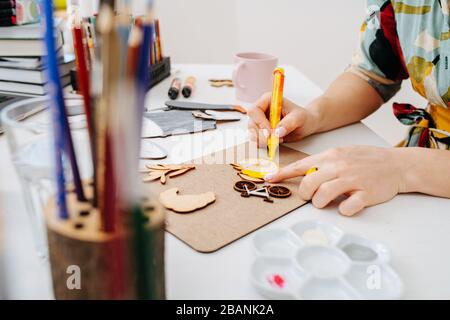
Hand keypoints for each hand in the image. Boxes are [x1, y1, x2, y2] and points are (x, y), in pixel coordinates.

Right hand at [248, 92, 319, 146]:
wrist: (306, 125)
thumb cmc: (303, 117)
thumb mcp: (299, 118)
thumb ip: (288, 123)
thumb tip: (277, 132)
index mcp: (267, 100)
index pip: (254, 110)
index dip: (259, 122)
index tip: (269, 132)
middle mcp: (261, 110)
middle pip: (251, 123)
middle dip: (260, 134)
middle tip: (271, 141)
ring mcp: (260, 122)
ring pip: (252, 132)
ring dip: (261, 140)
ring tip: (275, 141)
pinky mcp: (262, 132)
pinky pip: (256, 139)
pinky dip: (262, 144)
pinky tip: (273, 144)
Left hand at [264, 146, 406, 215]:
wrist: (397, 165)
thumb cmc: (367, 160)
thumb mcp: (342, 154)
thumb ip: (323, 162)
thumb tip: (302, 173)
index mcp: (331, 156)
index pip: (300, 165)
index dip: (282, 174)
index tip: (267, 180)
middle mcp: (339, 166)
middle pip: (308, 183)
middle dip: (305, 194)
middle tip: (312, 196)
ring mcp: (352, 180)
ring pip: (323, 196)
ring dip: (321, 203)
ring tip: (328, 201)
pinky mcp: (366, 194)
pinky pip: (347, 207)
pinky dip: (344, 210)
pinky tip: (348, 205)